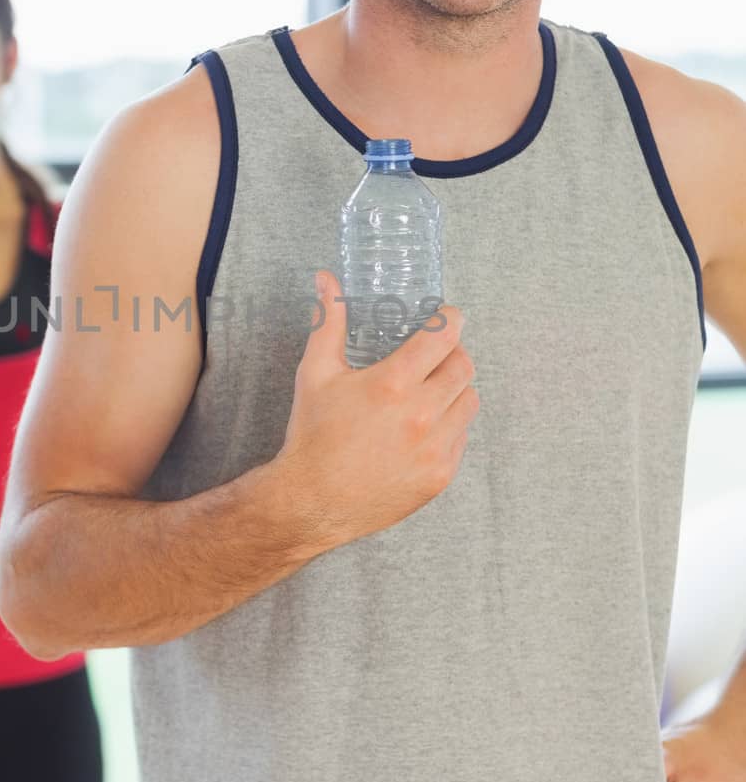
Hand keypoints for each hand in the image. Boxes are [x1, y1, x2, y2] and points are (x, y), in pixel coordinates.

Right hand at [275, 271, 478, 552]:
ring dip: (454, 389)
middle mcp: (420, 415)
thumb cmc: (312, 434)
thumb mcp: (316, 372)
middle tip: (434, 355)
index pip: (444, 336)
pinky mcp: (440, 475)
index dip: (451, 319)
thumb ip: (328, 321)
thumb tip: (326, 279)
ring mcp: (434, 448)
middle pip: (464, 365)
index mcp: (392, 384)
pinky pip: (462, 437)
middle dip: (452, 353)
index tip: (448, 317)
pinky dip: (449, 425)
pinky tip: (422, 427)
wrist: (312, 501)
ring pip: (469, 401)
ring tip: (429, 392)